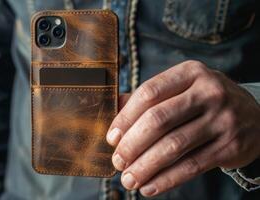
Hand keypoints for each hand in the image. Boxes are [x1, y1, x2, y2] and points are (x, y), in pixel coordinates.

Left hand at [107, 60, 259, 196]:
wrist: (255, 115)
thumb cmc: (205, 101)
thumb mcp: (183, 88)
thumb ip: (150, 98)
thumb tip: (114, 109)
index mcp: (190, 73)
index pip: (149, 93)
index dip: (125, 117)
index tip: (111, 138)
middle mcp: (209, 92)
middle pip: (159, 120)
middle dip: (132, 145)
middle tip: (118, 161)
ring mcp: (222, 119)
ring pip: (174, 146)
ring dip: (145, 166)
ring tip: (129, 179)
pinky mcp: (231, 146)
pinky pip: (192, 166)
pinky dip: (166, 179)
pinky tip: (149, 186)